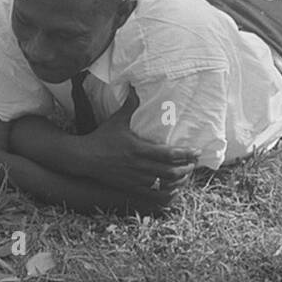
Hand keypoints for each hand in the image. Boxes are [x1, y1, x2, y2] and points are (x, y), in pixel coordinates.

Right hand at [76, 91, 198, 194]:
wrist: (84, 158)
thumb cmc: (102, 137)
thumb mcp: (117, 120)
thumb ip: (130, 105)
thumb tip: (134, 86)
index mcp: (138, 149)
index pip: (169, 154)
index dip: (186, 154)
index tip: (197, 152)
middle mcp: (139, 166)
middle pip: (171, 172)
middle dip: (186, 169)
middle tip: (193, 163)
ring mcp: (135, 179)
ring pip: (164, 185)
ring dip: (178, 181)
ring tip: (185, 175)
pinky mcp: (131, 187)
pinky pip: (154, 195)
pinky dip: (167, 193)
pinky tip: (172, 188)